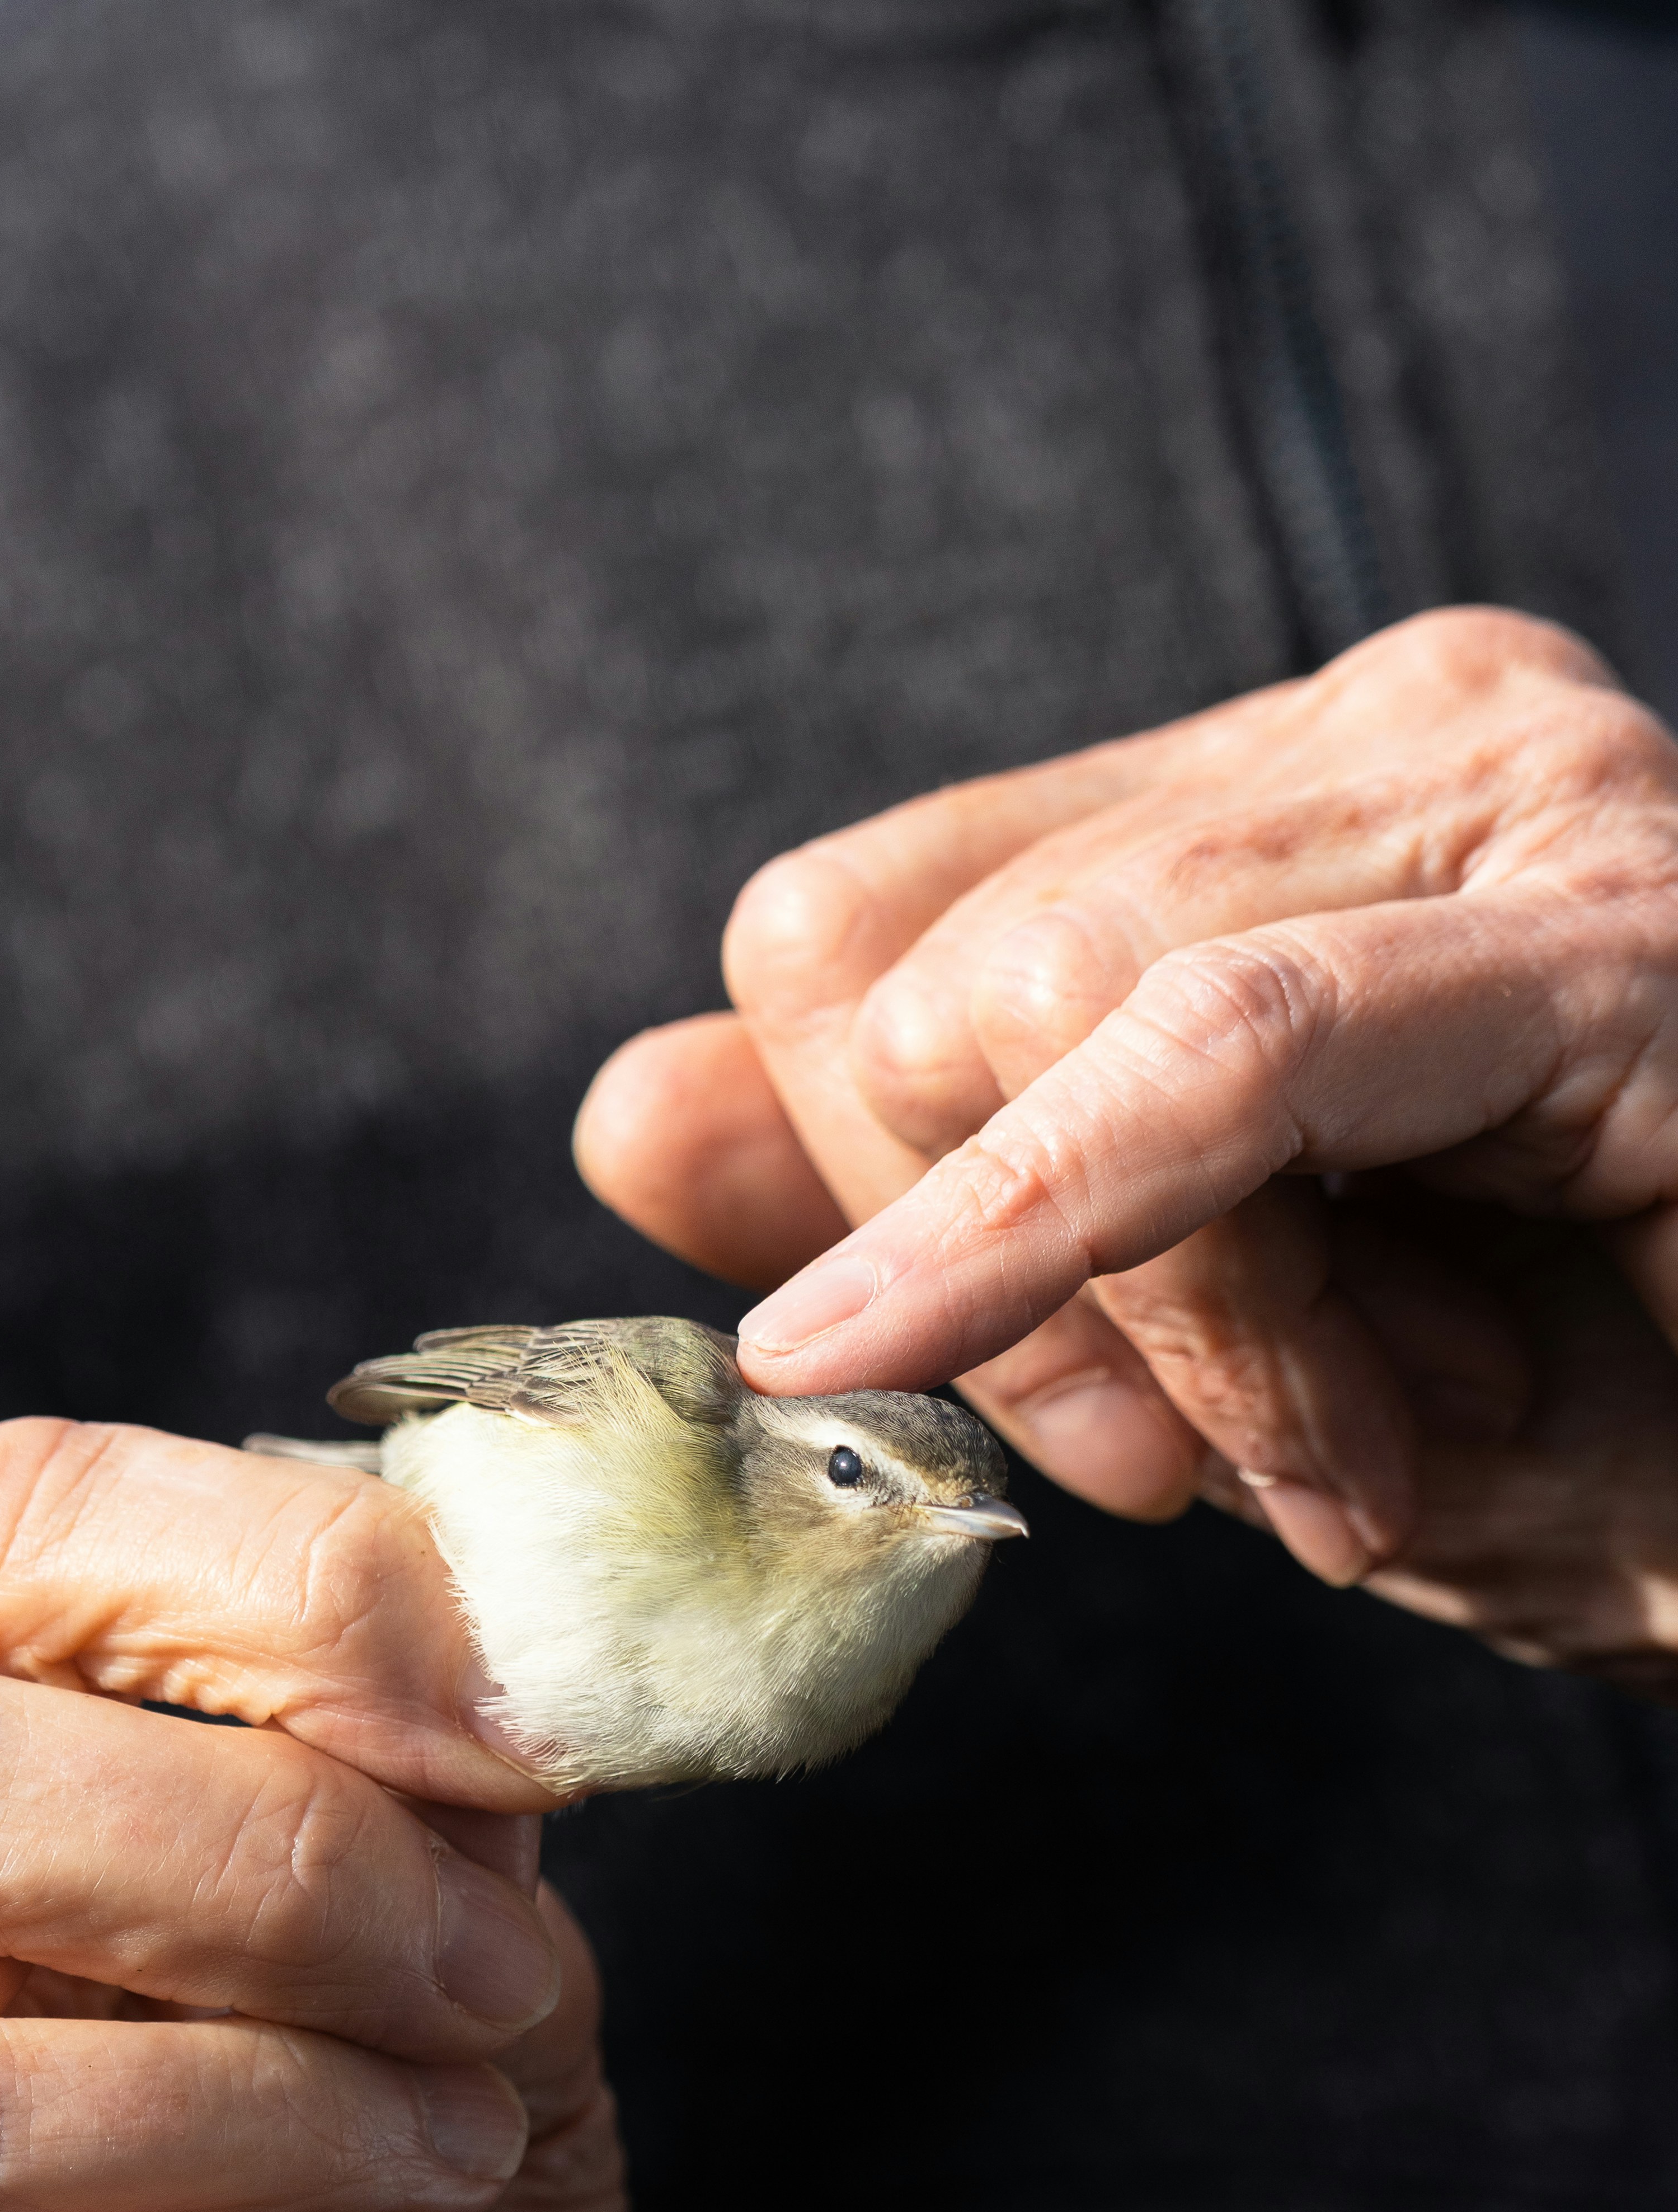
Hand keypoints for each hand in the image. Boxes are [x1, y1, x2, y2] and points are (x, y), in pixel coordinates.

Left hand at [577, 608, 1677, 1676]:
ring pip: (1047, 1011)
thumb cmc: (1590, 1428)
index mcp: (1267, 812)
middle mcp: (1386, 741)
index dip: (871, 1218)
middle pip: (907, 970)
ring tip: (1359, 1461)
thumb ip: (900, 1199)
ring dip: (1147, 1327)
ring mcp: (1512, 793)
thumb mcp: (1184, 1340)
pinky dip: (1097, 1238)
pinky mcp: (1611, 929)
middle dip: (981, 1284)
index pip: (857, 941)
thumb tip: (631, 1108)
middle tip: (1183, 1470)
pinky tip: (1155, 1427)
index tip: (1053, 1425)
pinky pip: (1224, 1053)